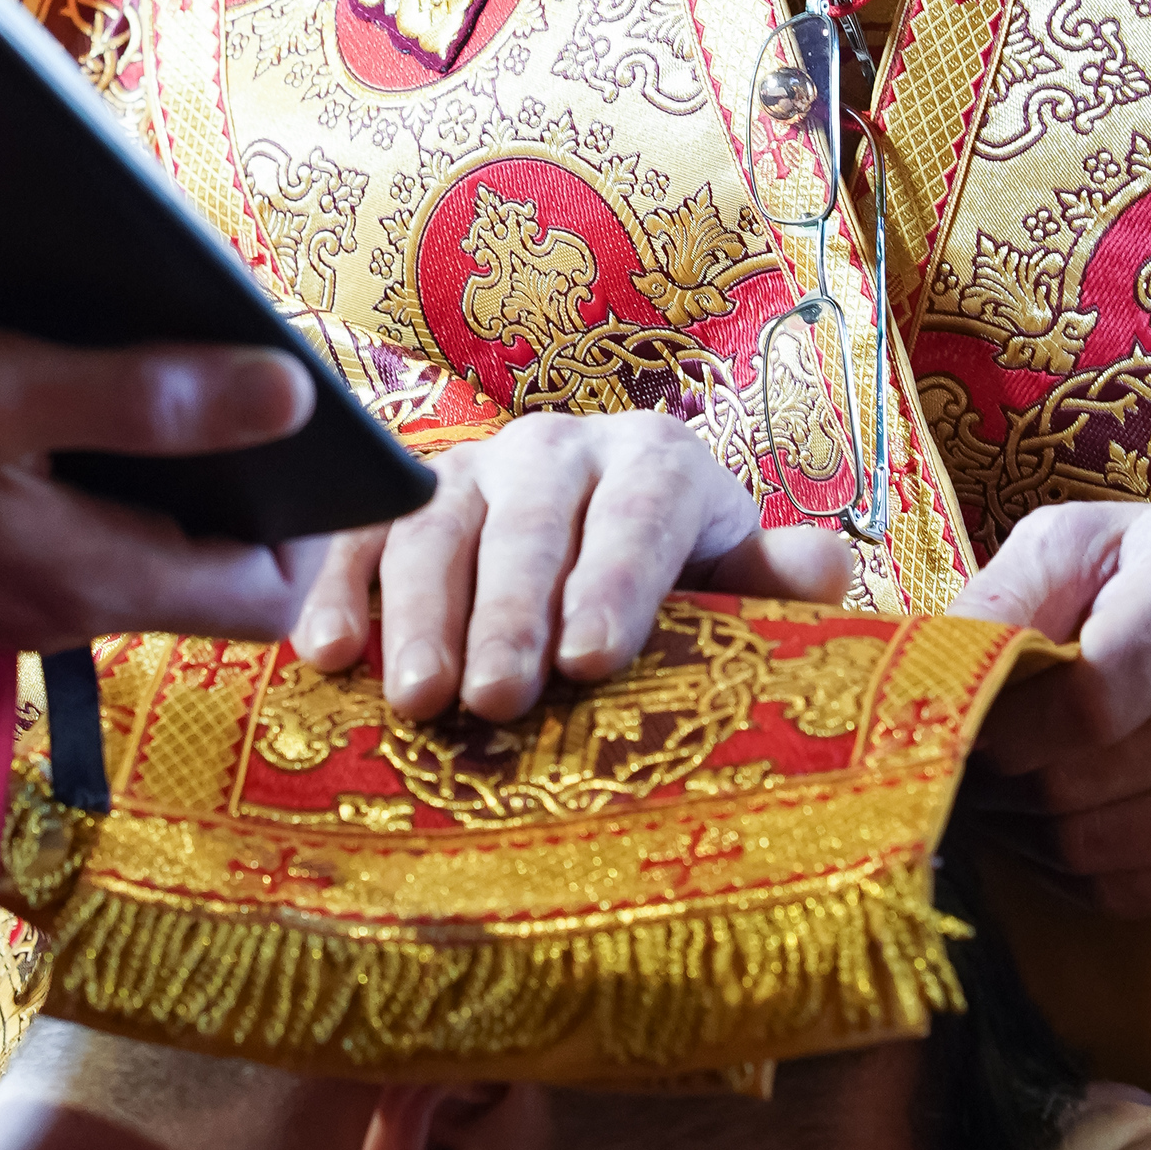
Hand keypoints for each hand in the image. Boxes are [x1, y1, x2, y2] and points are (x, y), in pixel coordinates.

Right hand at [0, 283, 327, 653]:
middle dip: (239, 493)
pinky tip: (54, 411)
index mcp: (83, 580)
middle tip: (234, 384)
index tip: (304, 430)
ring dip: (158, 483)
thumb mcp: (1, 378)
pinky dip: (84, 488)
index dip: (306, 522)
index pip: (261, 599)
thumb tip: (291, 400)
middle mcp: (47, 617)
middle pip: (200, 579)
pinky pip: (54, 545)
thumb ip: (149, 399)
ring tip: (150, 380)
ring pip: (126, 558)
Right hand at [291, 409, 854, 719]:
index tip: (590, 660)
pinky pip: (361, 537)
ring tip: (414, 699)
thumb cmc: (673, 588)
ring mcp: (470, 470)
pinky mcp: (399, 504)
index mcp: (654, 461)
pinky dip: (338, 591)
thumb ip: (772, 580)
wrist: (594, 558)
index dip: (615, 582)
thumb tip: (826, 570)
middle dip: (510, 612)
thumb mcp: (730, 579)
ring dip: (419, 614)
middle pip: (532, 523)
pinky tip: (325, 655)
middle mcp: (559, 450)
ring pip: (437, 526)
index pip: (640, 512)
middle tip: (496, 700)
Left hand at [958, 505, 1150, 914]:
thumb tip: (928, 667)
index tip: (972, 716)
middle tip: (986, 755)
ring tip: (1026, 783)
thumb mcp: (1098, 539)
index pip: (1082, 704)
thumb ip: (1008, 590)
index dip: (1004, 725)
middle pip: (1075, 787)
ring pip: (1092, 853)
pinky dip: (1079, 870)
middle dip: (1004, 779)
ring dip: (1031, 830)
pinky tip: (1080, 818)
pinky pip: (1130, 897)